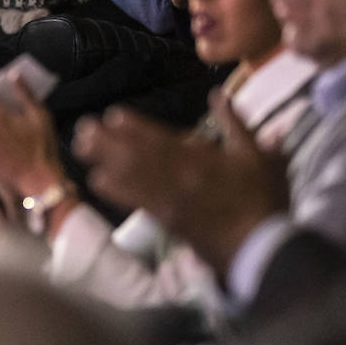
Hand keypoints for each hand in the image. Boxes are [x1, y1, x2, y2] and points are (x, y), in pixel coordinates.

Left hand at [73, 94, 288, 275]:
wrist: (264, 248)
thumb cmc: (264, 200)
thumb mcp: (261, 155)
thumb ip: (236, 123)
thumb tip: (219, 95)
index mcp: (202, 158)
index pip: (161, 138)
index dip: (135, 127)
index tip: (113, 116)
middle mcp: (181, 175)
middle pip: (138, 154)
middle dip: (109, 141)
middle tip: (84, 129)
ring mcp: (173, 199)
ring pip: (133, 175)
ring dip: (105, 160)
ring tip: (81, 148)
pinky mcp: (170, 221)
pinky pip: (138, 202)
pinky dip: (117, 190)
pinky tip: (98, 181)